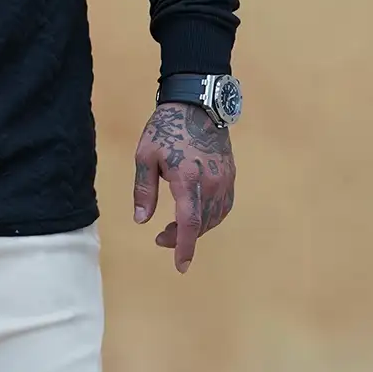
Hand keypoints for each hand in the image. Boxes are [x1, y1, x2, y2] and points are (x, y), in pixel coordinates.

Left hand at [133, 102, 235, 273]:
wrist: (197, 104)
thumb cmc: (166, 128)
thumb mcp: (145, 156)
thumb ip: (144, 190)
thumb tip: (141, 220)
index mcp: (187, 179)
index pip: (190, 223)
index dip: (185, 247)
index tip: (180, 266)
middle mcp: (211, 183)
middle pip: (201, 224)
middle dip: (182, 237)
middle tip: (161, 237)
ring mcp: (225, 180)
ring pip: (214, 217)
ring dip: (197, 229)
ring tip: (175, 228)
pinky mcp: (231, 176)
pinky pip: (223, 206)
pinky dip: (210, 217)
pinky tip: (197, 216)